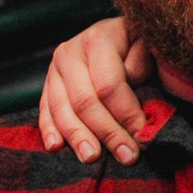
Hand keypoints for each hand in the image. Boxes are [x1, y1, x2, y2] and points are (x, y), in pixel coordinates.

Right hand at [38, 17, 151, 164]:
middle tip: (126, 156)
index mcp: (98, 39)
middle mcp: (70, 52)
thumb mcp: (148, 42)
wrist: (117, 34)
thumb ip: (143, 56)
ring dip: (78, 137)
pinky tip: (56, 147)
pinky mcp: (47, 84)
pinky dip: (49, 130)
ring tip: (92, 158)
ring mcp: (55, 69)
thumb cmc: (138, 44)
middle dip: (107, 132)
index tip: (142, 134)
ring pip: (62, 109)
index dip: (126, 113)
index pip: (109, 84)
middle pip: (85, 101)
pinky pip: (45, 110)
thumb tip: (130, 77)